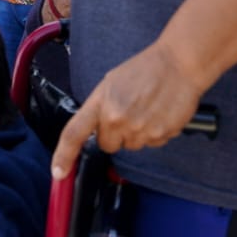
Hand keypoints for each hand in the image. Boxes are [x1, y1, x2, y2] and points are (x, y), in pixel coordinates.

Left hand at [51, 39, 203, 179]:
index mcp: (101, 102)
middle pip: (107, 145)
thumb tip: (95, 127)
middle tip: (127, 113)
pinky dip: (154, 133)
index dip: (64, 155)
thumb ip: (100, 107)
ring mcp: (139, 129)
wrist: (178, 64)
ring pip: (131, 145)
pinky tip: (159, 112)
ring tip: (146, 108)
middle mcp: (117, 118)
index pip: (74, 133)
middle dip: (114, 134)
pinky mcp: (160, 135)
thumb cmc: (145, 69)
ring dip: (136, 133)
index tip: (58, 172)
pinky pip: (151, 144)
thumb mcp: (112, 82)